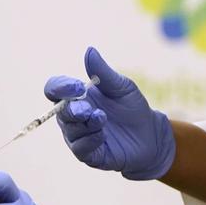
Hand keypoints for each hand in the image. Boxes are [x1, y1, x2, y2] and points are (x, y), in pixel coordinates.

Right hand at [46, 47, 174, 180]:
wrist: (150, 135)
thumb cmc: (132, 108)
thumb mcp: (122, 87)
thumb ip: (103, 72)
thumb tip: (89, 50)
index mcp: (76, 97)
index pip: (54, 89)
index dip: (59, 87)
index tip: (77, 87)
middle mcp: (72, 117)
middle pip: (60, 111)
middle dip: (72, 109)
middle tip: (88, 109)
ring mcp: (78, 136)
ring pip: (70, 130)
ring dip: (85, 124)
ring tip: (102, 119)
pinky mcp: (88, 154)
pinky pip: (80, 148)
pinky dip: (90, 139)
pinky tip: (103, 134)